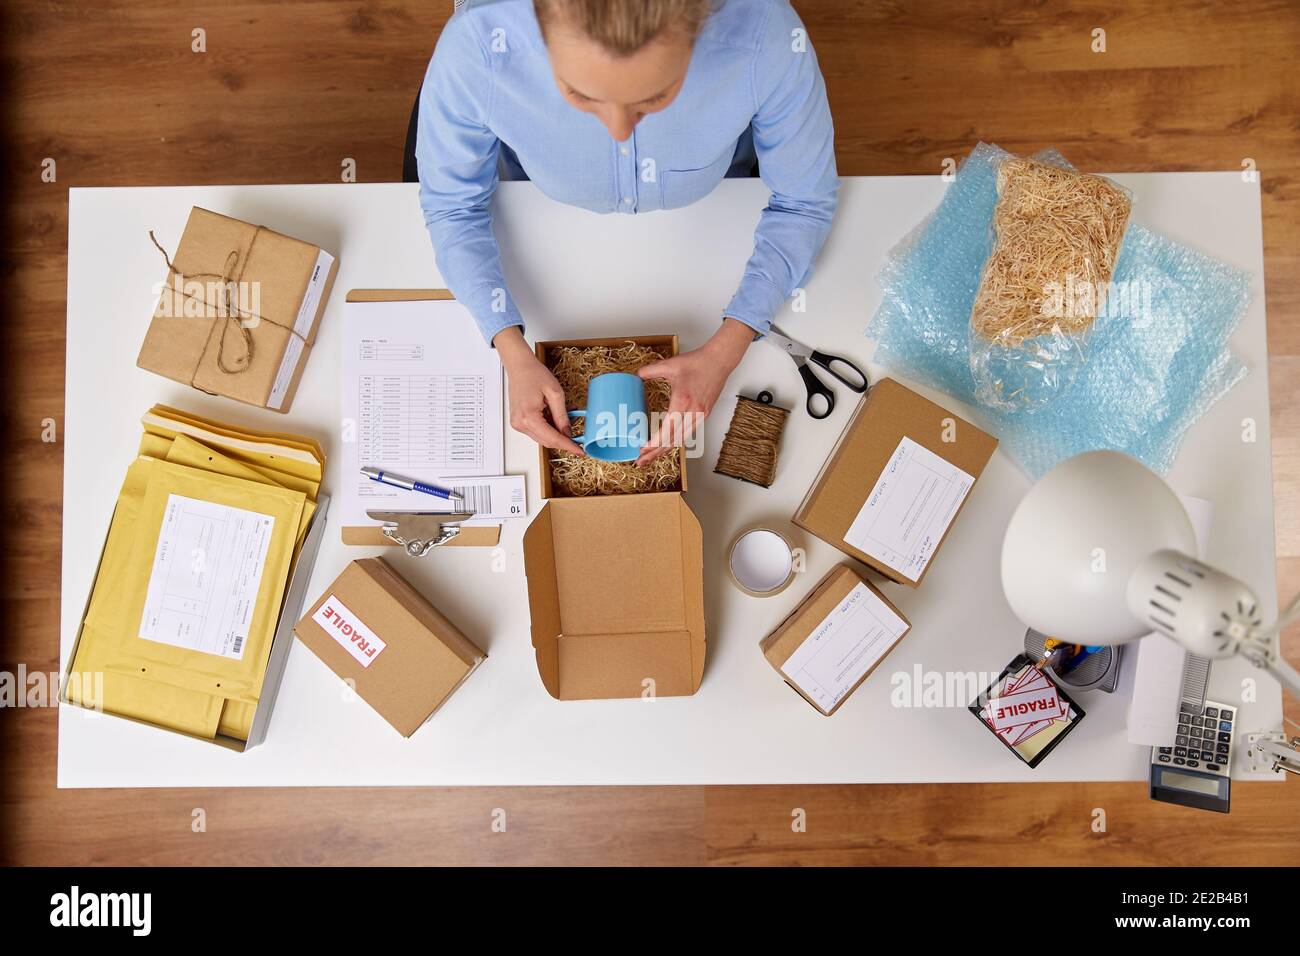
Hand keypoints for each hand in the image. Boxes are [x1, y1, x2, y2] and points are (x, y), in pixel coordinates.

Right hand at [494, 326, 584, 454]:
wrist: (519, 366)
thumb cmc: (533, 374)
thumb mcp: (555, 393)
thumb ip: (562, 416)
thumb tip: (568, 433)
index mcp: (529, 417)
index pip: (553, 438)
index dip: (568, 446)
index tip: (580, 451)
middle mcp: (520, 424)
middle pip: (546, 441)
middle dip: (563, 441)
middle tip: (578, 440)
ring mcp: (517, 424)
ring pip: (542, 438)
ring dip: (556, 434)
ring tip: (567, 422)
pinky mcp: (518, 422)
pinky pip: (536, 431)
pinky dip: (548, 429)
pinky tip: (556, 420)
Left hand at [635, 318, 754, 466]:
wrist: (719, 361)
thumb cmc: (698, 362)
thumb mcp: (669, 365)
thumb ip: (650, 370)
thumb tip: (636, 376)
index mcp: (682, 401)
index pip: (667, 430)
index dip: (654, 443)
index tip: (642, 449)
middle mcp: (693, 412)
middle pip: (672, 441)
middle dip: (655, 453)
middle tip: (640, 461)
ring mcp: (700, 415)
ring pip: (681, 440)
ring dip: (665, 450)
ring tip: (651, 457)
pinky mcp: (704, 415)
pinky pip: (688, 434)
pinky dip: (676, 442)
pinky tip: (668, 446)